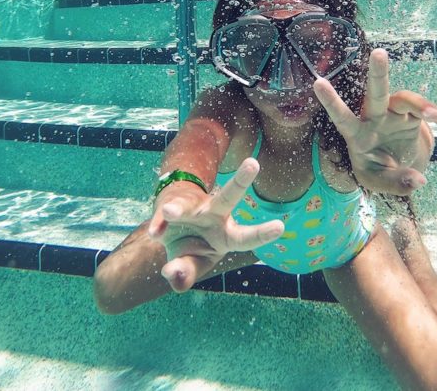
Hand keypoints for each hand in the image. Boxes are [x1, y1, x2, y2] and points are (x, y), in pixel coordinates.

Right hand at [147, 158, 284, 291]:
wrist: (170, 228)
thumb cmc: (191, 248)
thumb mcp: (192, 265)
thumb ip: (186, 272)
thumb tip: (173, 273)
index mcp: (227, 235)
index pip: (246, 237)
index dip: (262, 233)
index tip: (280, 227)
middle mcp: (213, 215)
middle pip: (228, 197)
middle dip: (240, 181)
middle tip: (253, 164)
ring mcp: (192, 209)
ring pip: (188, 205)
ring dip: (178, 209)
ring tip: (169, 213)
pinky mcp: (169, 207)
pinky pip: (162, 217)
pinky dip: (157, 225)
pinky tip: (155, 232)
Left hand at [313, 48, 436, 194]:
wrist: (399, 165)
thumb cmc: (380, 171)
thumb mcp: (382, 182)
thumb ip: (397, 183)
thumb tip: (419, 182)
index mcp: (356, 135)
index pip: (342, 117)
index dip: (331, 102)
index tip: (317, 82)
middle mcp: (373, 118)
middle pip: (374, 94)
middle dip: (377, 73)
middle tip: (379, 52)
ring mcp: (392, 114)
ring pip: (402, 98)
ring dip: (418, 102)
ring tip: (432, 114)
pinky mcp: (410, 114)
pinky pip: (420, 108)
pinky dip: (430, 111)